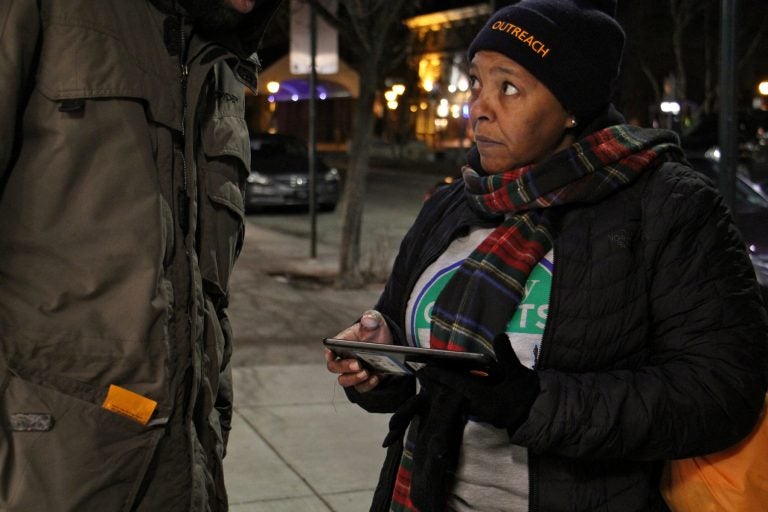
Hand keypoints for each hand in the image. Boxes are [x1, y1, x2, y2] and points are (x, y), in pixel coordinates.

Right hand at [324, 310, 392, 392]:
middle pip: (335, 368)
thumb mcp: (376, 321)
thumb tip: (367, 320)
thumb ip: (371, 318)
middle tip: (358, 364)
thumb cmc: (376, 330)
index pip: (329, 350)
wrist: (390, 344)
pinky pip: (361, 387)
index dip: (328, 353)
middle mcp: (344, 360)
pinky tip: (376, 378)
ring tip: (366, 372)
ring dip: (354, 379)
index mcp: (341, 344)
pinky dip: (367, 384)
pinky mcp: (364, 380)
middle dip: (344, 367)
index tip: (332, 354)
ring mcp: (352, 372)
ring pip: (345, 380)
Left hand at [417, 333, 538, 430]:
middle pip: (452, 393)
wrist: (542, 416)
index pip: (456, 383)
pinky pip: (467, 403)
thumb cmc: (527, 395)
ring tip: (434, 380)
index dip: (440, 376)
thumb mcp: (518, 373)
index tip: (424, 369)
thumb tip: (499, 335)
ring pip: (459, 399)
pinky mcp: (488, 415)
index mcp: (483, 397)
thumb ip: (507, 355)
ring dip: (447, 390)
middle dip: (438, 384)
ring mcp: (483, 413)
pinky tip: (456, 388)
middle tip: (422, 374)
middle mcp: (478, 407)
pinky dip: (459, 395)